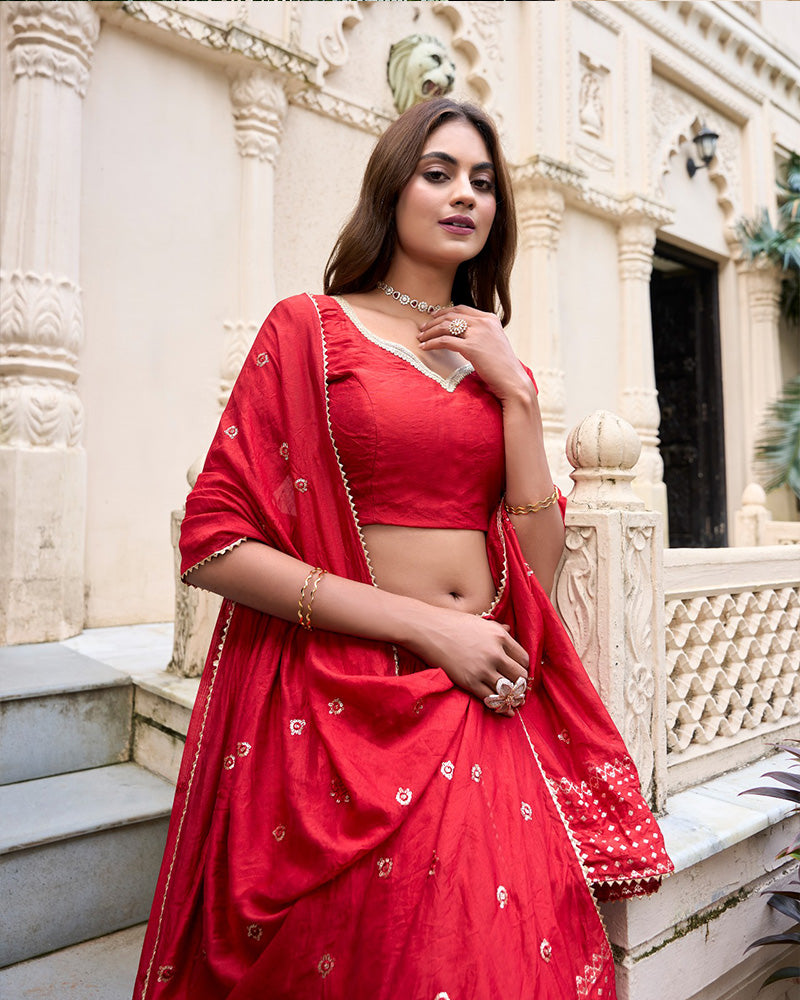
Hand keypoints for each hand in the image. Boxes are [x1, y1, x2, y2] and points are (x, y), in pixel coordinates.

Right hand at [403, 605, 529, 716]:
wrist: (426, 629)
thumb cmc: (451, 622)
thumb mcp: (479, 621)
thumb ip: (496, 628)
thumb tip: (509, 629)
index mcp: (500, 635)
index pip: (524, 658)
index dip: (524, 668)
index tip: (520, 674)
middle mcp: (495, 653)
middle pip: (520, 675)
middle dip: (521, 685)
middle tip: (520, 690)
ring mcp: (483, 668)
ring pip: (509, 690)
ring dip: (514, 698)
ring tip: (515, 703)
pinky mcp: (470, 682)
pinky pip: (492, 699)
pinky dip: (501, 707)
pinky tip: (506, 711)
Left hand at [417, 306, 531, 404]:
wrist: (513, 381)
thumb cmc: (502, 367)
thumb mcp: (493, 343)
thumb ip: (480, 334)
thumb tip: (461, 335)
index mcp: (490, 319)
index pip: (462, 309)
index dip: (444, 312)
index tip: (433, 317)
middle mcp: (484, 322)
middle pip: (451, 315)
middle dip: (433, 321)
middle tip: (422, 328)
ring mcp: (478, 333)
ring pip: (446, 326)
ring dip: (429, 331)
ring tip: (420, 338)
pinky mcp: (472, 347)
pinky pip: (445, 341)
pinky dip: (431, 343)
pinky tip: (424, 347)